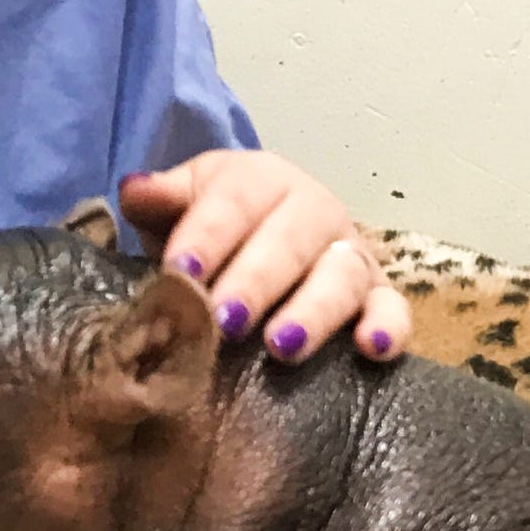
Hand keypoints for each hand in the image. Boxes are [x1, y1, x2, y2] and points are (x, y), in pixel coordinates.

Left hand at [119, 150, 407, 363]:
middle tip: (224, 322)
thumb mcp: (182, 205)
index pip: (234, 202)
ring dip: (314, 310)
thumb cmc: (212, 230)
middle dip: (255, 281)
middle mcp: (314, 210)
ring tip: (282, 347)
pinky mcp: (379, 295)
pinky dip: (389, 326)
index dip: (207, 235)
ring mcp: (350, 253)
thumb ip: (160, 200)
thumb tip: (135, 191)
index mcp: (261, 180)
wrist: (258, 243)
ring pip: (341, 276)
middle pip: (290, 240)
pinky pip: (393, 308)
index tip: (180, 270)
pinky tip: (372, 350)